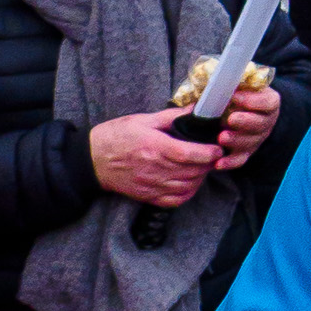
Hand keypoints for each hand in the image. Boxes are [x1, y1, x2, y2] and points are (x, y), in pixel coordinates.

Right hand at [89, 109, 221, 204]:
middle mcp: (155, 169)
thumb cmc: (116, 137)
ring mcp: (151, 185)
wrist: (92, 160)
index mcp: (154, 147)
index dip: (208, 153)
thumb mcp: (143, 120)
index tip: (218, 148)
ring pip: (187, 187)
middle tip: (213, 155)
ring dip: (200, 178)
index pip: (189, 154)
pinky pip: (175, 200)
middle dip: (208, 164)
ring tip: (203, 166)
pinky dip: (188, 193)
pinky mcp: (147, 196)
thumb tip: (195, 110)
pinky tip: (191, 182)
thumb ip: (171, 117)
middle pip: (192, 172)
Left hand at [210, 71, 278, 172]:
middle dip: (245, 122)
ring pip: (251, 143)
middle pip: (260, 125)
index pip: (268, 103)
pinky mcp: (245, 152)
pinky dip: (229, 163)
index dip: (253, 101)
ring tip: (221, 138)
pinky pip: (240, 160)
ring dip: (236, 141)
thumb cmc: (237, 93)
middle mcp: (266, 122)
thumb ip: (232, 81)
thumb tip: (215, 76)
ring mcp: (257, 138)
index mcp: (268, 102)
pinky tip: (218, 163)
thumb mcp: (239, 83)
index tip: (234, 96)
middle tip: (230, 119)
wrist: (240, 109)